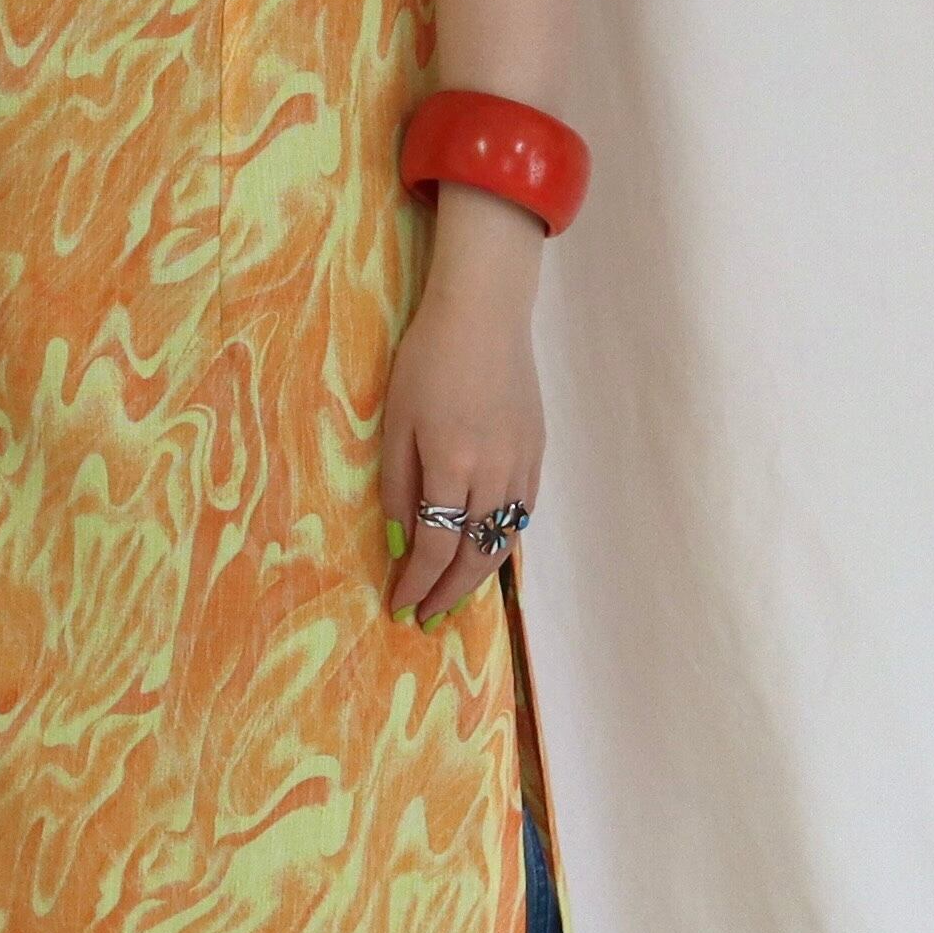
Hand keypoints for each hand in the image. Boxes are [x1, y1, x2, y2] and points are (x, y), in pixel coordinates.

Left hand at [379, 188, 546, 624]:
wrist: (485, 313)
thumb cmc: (427, 359)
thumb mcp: (396, 422)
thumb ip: (398, 487)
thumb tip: (397, 545)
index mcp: (453, 466)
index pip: (435, 546)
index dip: (416, 584)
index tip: (399, 608)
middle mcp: (494, 474)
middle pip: (474, 555)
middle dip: (448, 594)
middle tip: (426, 619)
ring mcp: (523, 465)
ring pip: (503, 541)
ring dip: (478, 577)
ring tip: (454, 596)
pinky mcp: (537, 453)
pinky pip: (523, 515)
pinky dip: (502, 543)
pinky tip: (486, 553)